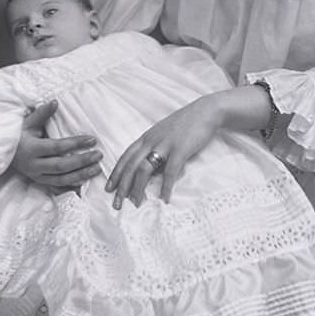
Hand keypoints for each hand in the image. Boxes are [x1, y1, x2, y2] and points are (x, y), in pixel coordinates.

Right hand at [12, 100, 102, 186]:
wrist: (2, 154)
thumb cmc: (18, 136)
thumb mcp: (27, 123)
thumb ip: (42, 114)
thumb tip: (55, 102)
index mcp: (32, 149)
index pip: (57, 147)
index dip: (75, 144)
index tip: (92, 139)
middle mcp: (34, 165)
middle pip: (62, 166)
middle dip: (82, 161)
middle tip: (98, 155)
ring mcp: (37, 176)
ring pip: (61, 179)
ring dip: (80, 175)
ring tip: (96, 169)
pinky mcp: (39, 182)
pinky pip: (57, 187)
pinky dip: (71, 186)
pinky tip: (84, 184)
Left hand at [106, 95, 222, 208]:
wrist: (205, 111)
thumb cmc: (186, 123)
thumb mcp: (164, 133)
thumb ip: (155, 148)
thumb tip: (151, 169)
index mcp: (147, 137)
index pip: (125, 157)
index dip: (116, 173)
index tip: (109, 188)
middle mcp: (151, 141)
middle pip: (130, 166)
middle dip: (121, 186)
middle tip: (116, 204)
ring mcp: (165, 144)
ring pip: (144, 169)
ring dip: (138, 188)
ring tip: (136, 203)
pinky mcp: (180, 149)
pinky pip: (169, 171)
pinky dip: (165, 187)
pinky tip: (165, 198)